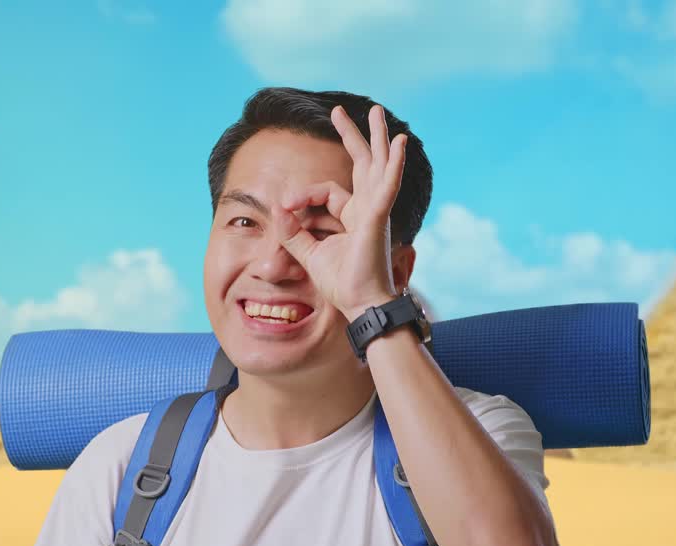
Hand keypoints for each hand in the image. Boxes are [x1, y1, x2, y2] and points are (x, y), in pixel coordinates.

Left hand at [275, 104, 406, 320]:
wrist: (361, 304)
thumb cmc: (342, 284)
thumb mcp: (309, 254)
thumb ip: (292, 232)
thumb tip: (276, 210)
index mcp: (353, 216)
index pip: (325, 192)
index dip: (301, 196)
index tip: (284, 207)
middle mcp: (367, 209)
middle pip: (361, 164)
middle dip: (351, 136)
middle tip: (340, 111)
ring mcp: (375, 211)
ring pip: (377, 165)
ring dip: (377, 137)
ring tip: (378, 112)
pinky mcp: (378, 218)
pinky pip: (387, 185)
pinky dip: (394, 164)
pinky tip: (399, 143)